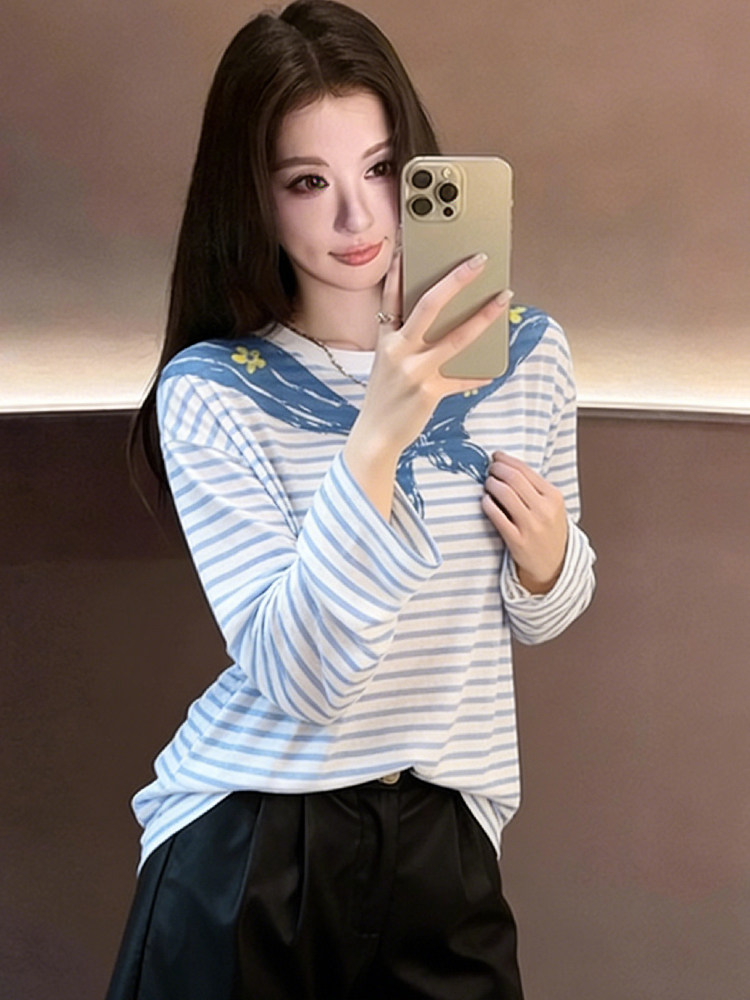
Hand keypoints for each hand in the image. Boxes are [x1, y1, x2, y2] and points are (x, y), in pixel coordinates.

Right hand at [362, 251, 511, 455]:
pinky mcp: (429, 392)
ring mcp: (414, 371)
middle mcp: (398, 350)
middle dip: (456, 279)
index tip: (411, 243)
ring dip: (484, 316)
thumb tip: (445, 322)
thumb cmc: (383, 398)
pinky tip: (494, 368)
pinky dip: (479, 374)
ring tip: (503, 299)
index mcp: (385, 339)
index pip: (391, 295)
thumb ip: (406, 341)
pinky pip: (462, 379)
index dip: (400, 267)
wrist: (375, 436)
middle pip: (429, 304)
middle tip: (478, 261)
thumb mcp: (386, 363)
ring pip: (456, 337)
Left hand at [482, 451, 567, 593]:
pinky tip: (485, 501)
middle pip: (513, 478)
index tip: (496, 457)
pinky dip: (487, 504)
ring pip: (504, 493)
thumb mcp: (551, 506)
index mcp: (553, 497)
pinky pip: (496, 516)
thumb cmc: (549, 531)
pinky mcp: (517, 540)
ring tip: (487, 484)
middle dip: (496, 469)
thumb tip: (506, 465)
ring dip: (491, 484)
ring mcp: (531, 526)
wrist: (554, 564)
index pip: (525, 470)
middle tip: (489, 469)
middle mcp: (544, 510)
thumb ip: (534, 488)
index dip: (506, 460)